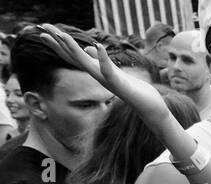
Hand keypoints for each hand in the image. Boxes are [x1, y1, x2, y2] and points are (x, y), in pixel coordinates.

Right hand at [38, 24, 169, 123]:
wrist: (150, 107)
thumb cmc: (134, 88)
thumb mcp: (115, 71)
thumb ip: (100, 60)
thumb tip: (90, 47)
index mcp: (96, 71)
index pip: (73, 56)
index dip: (58, 44)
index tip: (42, 32)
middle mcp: (98, 76)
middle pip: (74, 58)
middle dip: (58, 44)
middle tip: (41, 30)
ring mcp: (108, 81)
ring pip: (86, 64)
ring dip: (74, 49)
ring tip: (63, 34)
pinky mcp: (120, 84)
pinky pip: (109, 70)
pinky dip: (103, 58)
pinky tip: (99, 46)